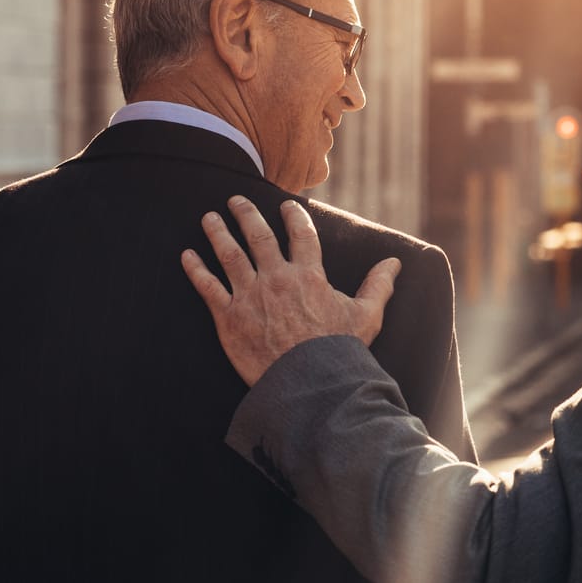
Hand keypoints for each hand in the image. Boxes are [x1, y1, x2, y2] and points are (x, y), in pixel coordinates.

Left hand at [180, 195, 400, 384]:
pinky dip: (195, 269)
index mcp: (308, 276)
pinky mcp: (228, 317)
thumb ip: (378, 286)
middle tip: (236, 200)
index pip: (301, 235)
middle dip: (246, 214)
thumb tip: (395, 263)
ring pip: (229, 255)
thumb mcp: (367, 316)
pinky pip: (207, 287)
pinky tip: (187, 255)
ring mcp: (249, 296)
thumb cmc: (338, 351)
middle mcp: (276, 278)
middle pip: (258, 237)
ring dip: (217, 233)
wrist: (308, 382)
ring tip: (209, 218)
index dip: (294, 217)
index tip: (286, 205)